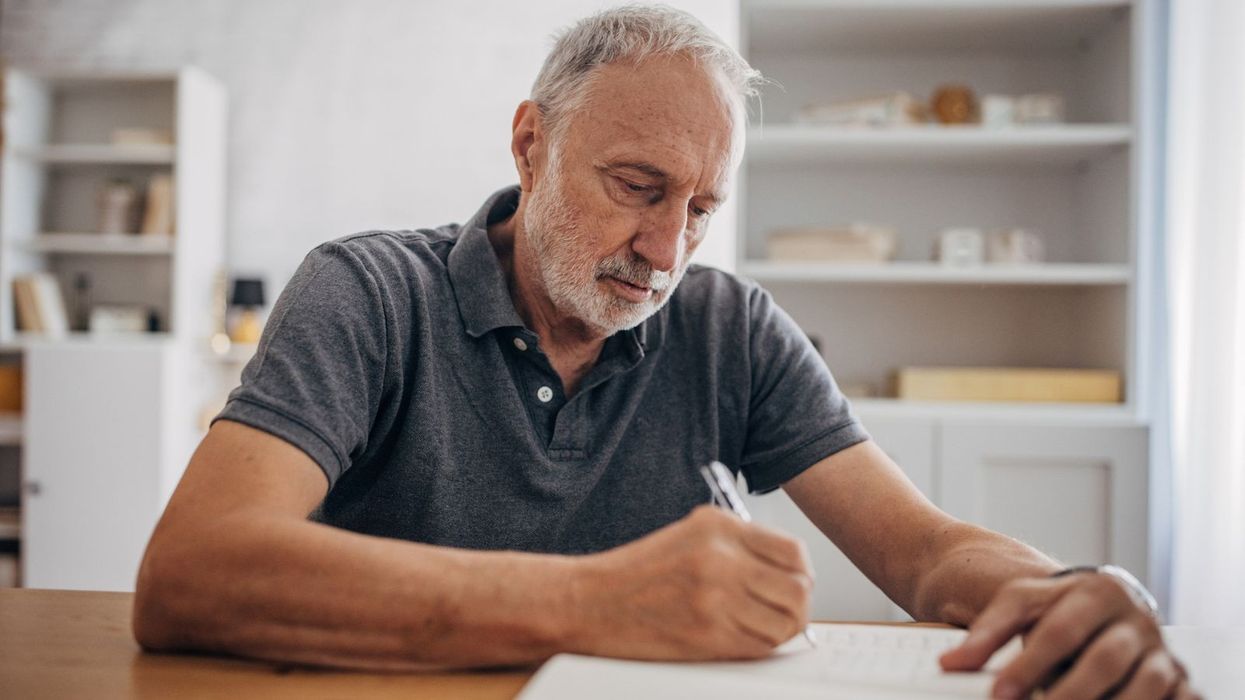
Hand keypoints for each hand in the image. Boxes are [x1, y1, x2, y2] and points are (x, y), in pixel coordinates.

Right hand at [567, 505, 813, 660]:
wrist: (588, 602)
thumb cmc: (637, 572)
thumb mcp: (689, 535)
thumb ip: (738, 545)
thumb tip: (790, 572)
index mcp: (718, 527)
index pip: (793, 551)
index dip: (802, 573)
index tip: (795, 583)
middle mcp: (721, 557)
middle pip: (798, 589)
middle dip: (799, 606)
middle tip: (786, 613)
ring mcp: (716, 597)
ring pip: (785, 622)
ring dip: (782, 630)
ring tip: (764, 629)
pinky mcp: (708, 634)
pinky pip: (760, 646)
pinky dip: (760, 646)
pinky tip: (742, 639)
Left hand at [939, 572, 1200, 698]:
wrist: (1098, 602)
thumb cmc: (1052, 605)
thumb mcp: (1018, 603)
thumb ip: (986, 632)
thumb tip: (949, 665)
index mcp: (1095, 591)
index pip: (1058, 631)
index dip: (1028, 666)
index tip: (999, 694)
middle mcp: (1135, 618)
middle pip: (1104, 661)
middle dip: (1070, 693)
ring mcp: (1160, 649)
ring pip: (1146, 686)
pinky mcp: (1178, 677)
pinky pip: (1181, 699)